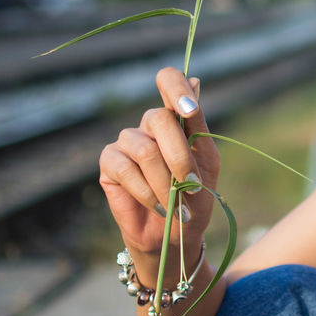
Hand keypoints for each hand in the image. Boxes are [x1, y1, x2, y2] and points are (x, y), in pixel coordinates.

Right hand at [98, 67, 219, 282]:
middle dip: (179, 155)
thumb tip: (195, 80)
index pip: (168, 80)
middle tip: (190, 184)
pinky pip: (125, 168)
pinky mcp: (109, 163)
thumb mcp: (206, 162)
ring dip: (164, 180)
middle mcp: (149, 124)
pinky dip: (147, 191)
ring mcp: (127, 142)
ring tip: (175, 202)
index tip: (189, 110)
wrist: (176, 236)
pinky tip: (158, 205)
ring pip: (144, 148)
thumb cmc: (195, 197)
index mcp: (177, 118)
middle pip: (159, 117)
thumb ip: (198, 124)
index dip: (175, 88)